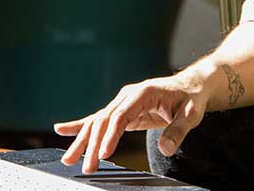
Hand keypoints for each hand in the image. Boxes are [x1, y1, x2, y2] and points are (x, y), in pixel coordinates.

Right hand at [53, 74, 208, 173]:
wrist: (191, 86)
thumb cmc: (191, 99)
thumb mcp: (191, 114)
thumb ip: (178, 130)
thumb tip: (166, 147)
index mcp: (143, 93)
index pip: (121, 116)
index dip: (111, 135)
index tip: (104, 154)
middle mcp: (128, 95)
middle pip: (104, 120)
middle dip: (93, 144)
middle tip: (87, 166)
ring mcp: (122, 102)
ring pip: (98, 122)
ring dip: (83, 140)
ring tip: (68, 159)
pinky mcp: (122, 110)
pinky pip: (99, 119)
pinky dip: (81, 125)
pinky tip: (62, 129)